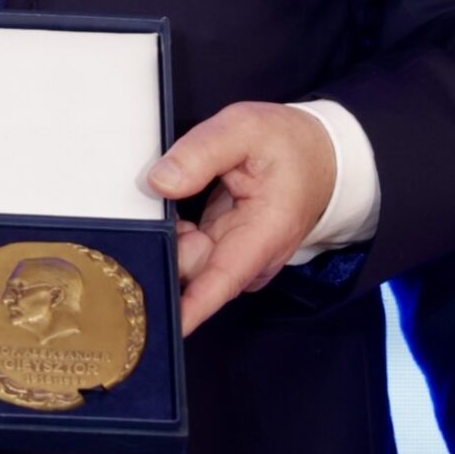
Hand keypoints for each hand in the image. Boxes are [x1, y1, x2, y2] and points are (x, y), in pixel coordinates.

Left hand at [147, 101, 340, 334]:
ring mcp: (233, 258)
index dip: (187, 308)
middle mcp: (248, 258)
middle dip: (159, 249)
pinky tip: (170, 206)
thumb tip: (159, 182)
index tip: (158, 324)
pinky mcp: (220, 252)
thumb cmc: (287, 144)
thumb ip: (201, 152)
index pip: (220, 282)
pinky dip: (169, 233)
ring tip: (161, 199)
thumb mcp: (245, 129)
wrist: (318, 155)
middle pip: (189, 272)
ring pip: (183, 263)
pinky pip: (183, 252)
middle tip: (137, 212)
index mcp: (263, 234)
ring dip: (164, 237)